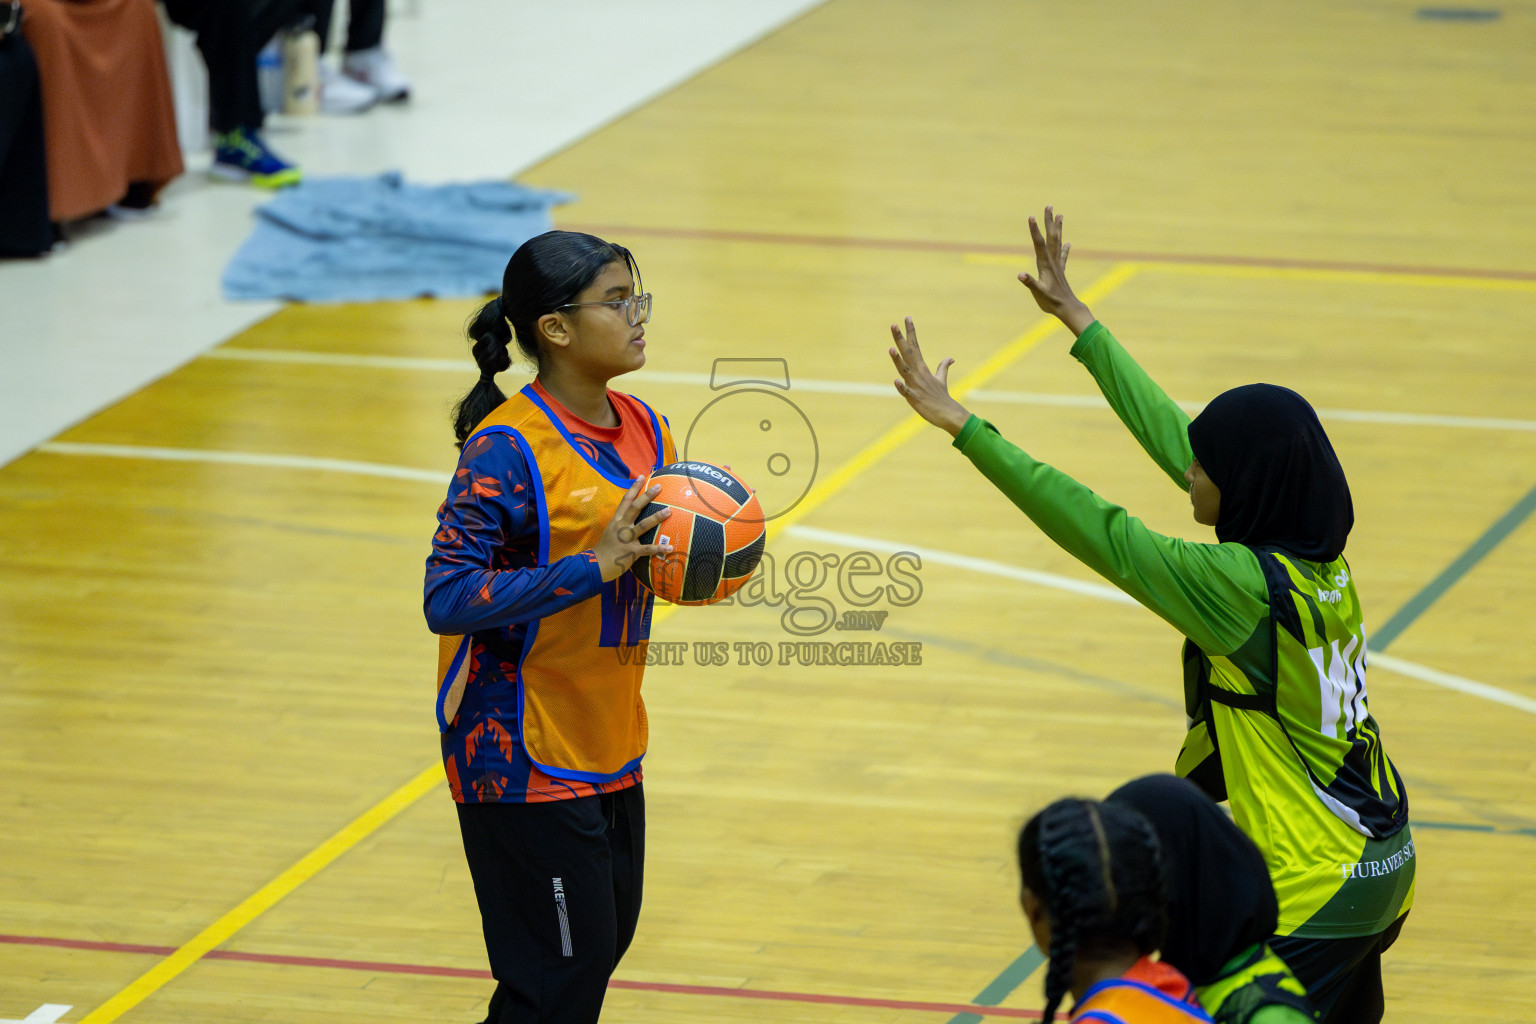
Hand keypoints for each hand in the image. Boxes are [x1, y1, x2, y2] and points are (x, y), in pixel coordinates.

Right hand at [594, 479, 672, 581]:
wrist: (596, 564)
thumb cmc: (605, 548)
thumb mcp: (611, 531)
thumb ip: (622, 523)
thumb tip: (634, 516)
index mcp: (616, 520)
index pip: (625, 500)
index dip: (633, 488)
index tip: (642, 477)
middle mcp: (621, 526)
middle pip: (635, 508)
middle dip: (647, 496)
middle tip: (659, 487)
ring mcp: (626, 539)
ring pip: (643, 525)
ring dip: (656, 518)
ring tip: (669, 511)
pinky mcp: (631, 552)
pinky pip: (647, 549)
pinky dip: (659, 548)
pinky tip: (670, 547)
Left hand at [889, 317, 970, 436]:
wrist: (948, 414)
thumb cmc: (942, 397)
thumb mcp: (941, 380)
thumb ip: (943, 368)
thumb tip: (951, 358)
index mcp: (922, 368)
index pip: (915, 346)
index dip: (911, 332)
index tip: (907, 318)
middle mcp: (918, 374)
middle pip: (908, 353)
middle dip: (900, 339)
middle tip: (893, 325)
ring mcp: (916, 386)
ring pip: (905, 370)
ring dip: (898, 360)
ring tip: (891, 348)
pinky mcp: (914, 399)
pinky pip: (907, 392)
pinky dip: (902, 387)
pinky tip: (897, 381)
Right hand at [1018, 205, 1094, 336]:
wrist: (1068, 308)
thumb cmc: (1051, 302)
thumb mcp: (1038, 293)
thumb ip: (1030, 283)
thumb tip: (1020, 275)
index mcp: (1046, 264)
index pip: (1039, 244)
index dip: (1035, 230)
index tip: (1031, 217)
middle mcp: (1053, 261)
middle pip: (1051, 237)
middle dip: (1049, 222)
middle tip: (1049, 206)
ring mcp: (1058, 265)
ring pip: (1058, 242)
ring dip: (1058, 228)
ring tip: (1060, 215)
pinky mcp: (1060, 271)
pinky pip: (1063, 255)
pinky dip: (1065, 248)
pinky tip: (1068, 243)